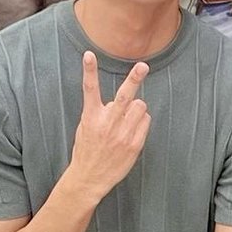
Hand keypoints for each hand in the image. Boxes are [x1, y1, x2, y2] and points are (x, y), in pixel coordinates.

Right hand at [69, 54, 150, 206]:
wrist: (89, 178)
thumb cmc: (87, 150)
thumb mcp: (85, 127)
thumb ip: (100, 112)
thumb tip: (119, 102)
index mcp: (91, 117)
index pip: (89, 89)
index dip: (89, 70)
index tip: (89, 54)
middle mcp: (107, 123)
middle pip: (124, 96)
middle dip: (134, 79)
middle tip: (143, 66)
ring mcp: (122, 134)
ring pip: (140, 106)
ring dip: (137, 107)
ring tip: (128, 118)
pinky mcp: (134, 144)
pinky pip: (145, 121)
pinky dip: (141, 121)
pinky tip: (132, 130)